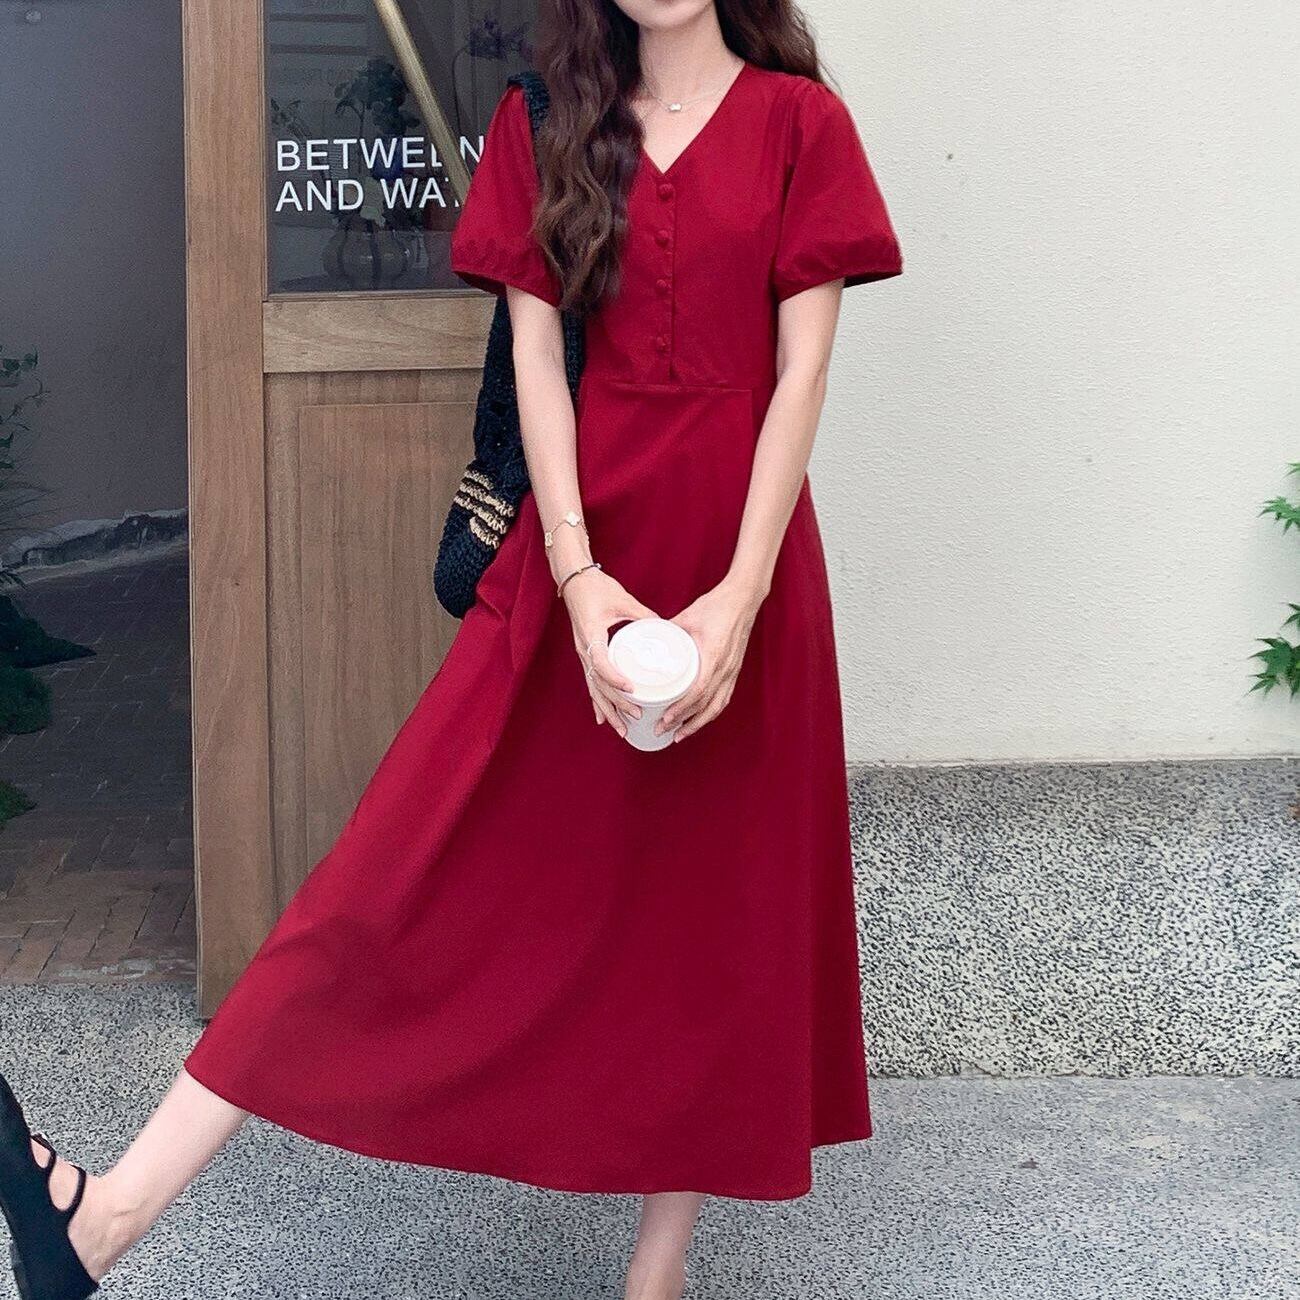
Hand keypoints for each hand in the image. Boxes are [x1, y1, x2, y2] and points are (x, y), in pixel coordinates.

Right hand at [562, 568, 657, 736]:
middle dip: (617, 703)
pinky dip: (598, 702)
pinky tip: (603, 718)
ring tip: (622, 729)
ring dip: (608, 710)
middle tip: (638, 715)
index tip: (632, 688)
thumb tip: (665, 629)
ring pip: (594, 689)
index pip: (601, 664)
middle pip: (598, 684)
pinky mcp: (586, 655)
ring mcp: (583, 654)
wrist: (574, 581)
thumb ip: (643, 615)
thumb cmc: (597, 588)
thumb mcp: (623, 599)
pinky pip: (591, 683)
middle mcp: (584, 649)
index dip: (615, 678)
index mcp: (591, 635)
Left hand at [660, 579, 762, 740]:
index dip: (682, 708)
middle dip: (683, 722)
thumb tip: (646, 642)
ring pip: (716, 706)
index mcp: (713, 656)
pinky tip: (699, 719)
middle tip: (662, 731)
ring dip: (697, 723)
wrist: (743, 599)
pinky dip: (710, 712)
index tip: (666, 718)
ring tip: (679, 734)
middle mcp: (725, 668)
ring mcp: (732, 671)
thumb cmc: (716, 606)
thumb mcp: (686, 617)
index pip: (698, 691)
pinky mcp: (734, 671)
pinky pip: (723, 698)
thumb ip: (666, 631)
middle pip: (705, 706)